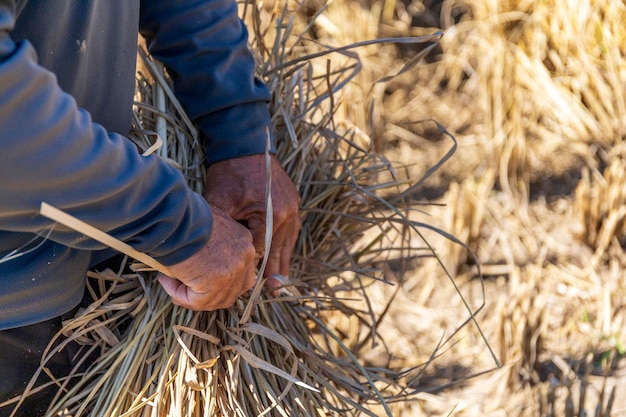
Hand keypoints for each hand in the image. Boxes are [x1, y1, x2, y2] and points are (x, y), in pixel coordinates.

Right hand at [157, 204, 256, 309]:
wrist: (174, 216)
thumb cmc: (185, 216)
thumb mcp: (207, 226)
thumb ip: (213, 244)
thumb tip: (201, 262)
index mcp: (244, 241)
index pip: (241, 272)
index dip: (220, 282)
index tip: (198, 280)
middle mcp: (245, 257)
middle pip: (234, 290)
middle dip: (209, 295)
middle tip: (186, 290)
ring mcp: (233, 271)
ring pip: (214, 300)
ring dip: (190, 295)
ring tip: (169, 282)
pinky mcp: (216, 283)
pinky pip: (197, 301)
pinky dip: (180, 296)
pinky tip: (166, 281)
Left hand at [203, 154, 300, 291]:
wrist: (245, 145)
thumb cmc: (229, 173)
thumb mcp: (220, 202)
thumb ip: (224, 230)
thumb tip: (221, 256)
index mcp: (271, 215)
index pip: (261, 250)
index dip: (251, 265)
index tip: (243, 279)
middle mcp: (287, 214)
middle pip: (278, 250)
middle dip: (272, 270)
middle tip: (272, 292)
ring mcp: (293, 208)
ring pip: (287, 242)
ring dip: (282, 260)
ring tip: (281, 283)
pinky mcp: (293, 203)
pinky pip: (291, 231)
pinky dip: (286, 244)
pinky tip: (284, 257)